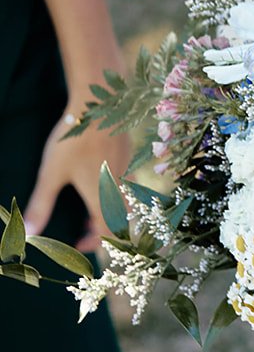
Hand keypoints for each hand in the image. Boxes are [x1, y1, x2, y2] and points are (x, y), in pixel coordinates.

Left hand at [23, 98, 131, 252]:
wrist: (101, 105)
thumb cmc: (74, 141)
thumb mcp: (51, 174)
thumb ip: (41, 205)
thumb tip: (28, 233)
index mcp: (101, 198)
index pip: (107, 233)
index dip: (94, 245)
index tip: (78, 246)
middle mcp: (118, 189)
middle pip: (117, 222)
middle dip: (101, 231)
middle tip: (83, 232)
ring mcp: (125, 172)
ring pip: (122, 203)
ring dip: (106, 213)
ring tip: (89, 210)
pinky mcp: (127, 157)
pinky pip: (124, 186)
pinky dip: (112, 194)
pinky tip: (98, 182)